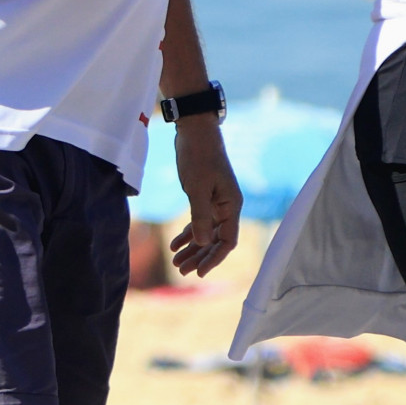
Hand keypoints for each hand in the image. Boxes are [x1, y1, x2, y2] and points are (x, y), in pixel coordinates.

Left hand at [168, 117, 241, 276]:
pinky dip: (187, 233)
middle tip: (181, 270)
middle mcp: (226, 207)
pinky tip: (174, 245)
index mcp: (231, 206)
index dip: (214, 258)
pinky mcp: (205, 197)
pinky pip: (198, 221)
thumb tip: (202, 242)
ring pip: (205, 232)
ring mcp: (216, 203)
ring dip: (192, 248)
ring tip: (176, 262)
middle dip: (199, 256)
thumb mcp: (197, 188)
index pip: (227, 241)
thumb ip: (200, 217)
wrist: (196, 131)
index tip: (199, 272)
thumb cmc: (198, 157)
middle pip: (215, 240)